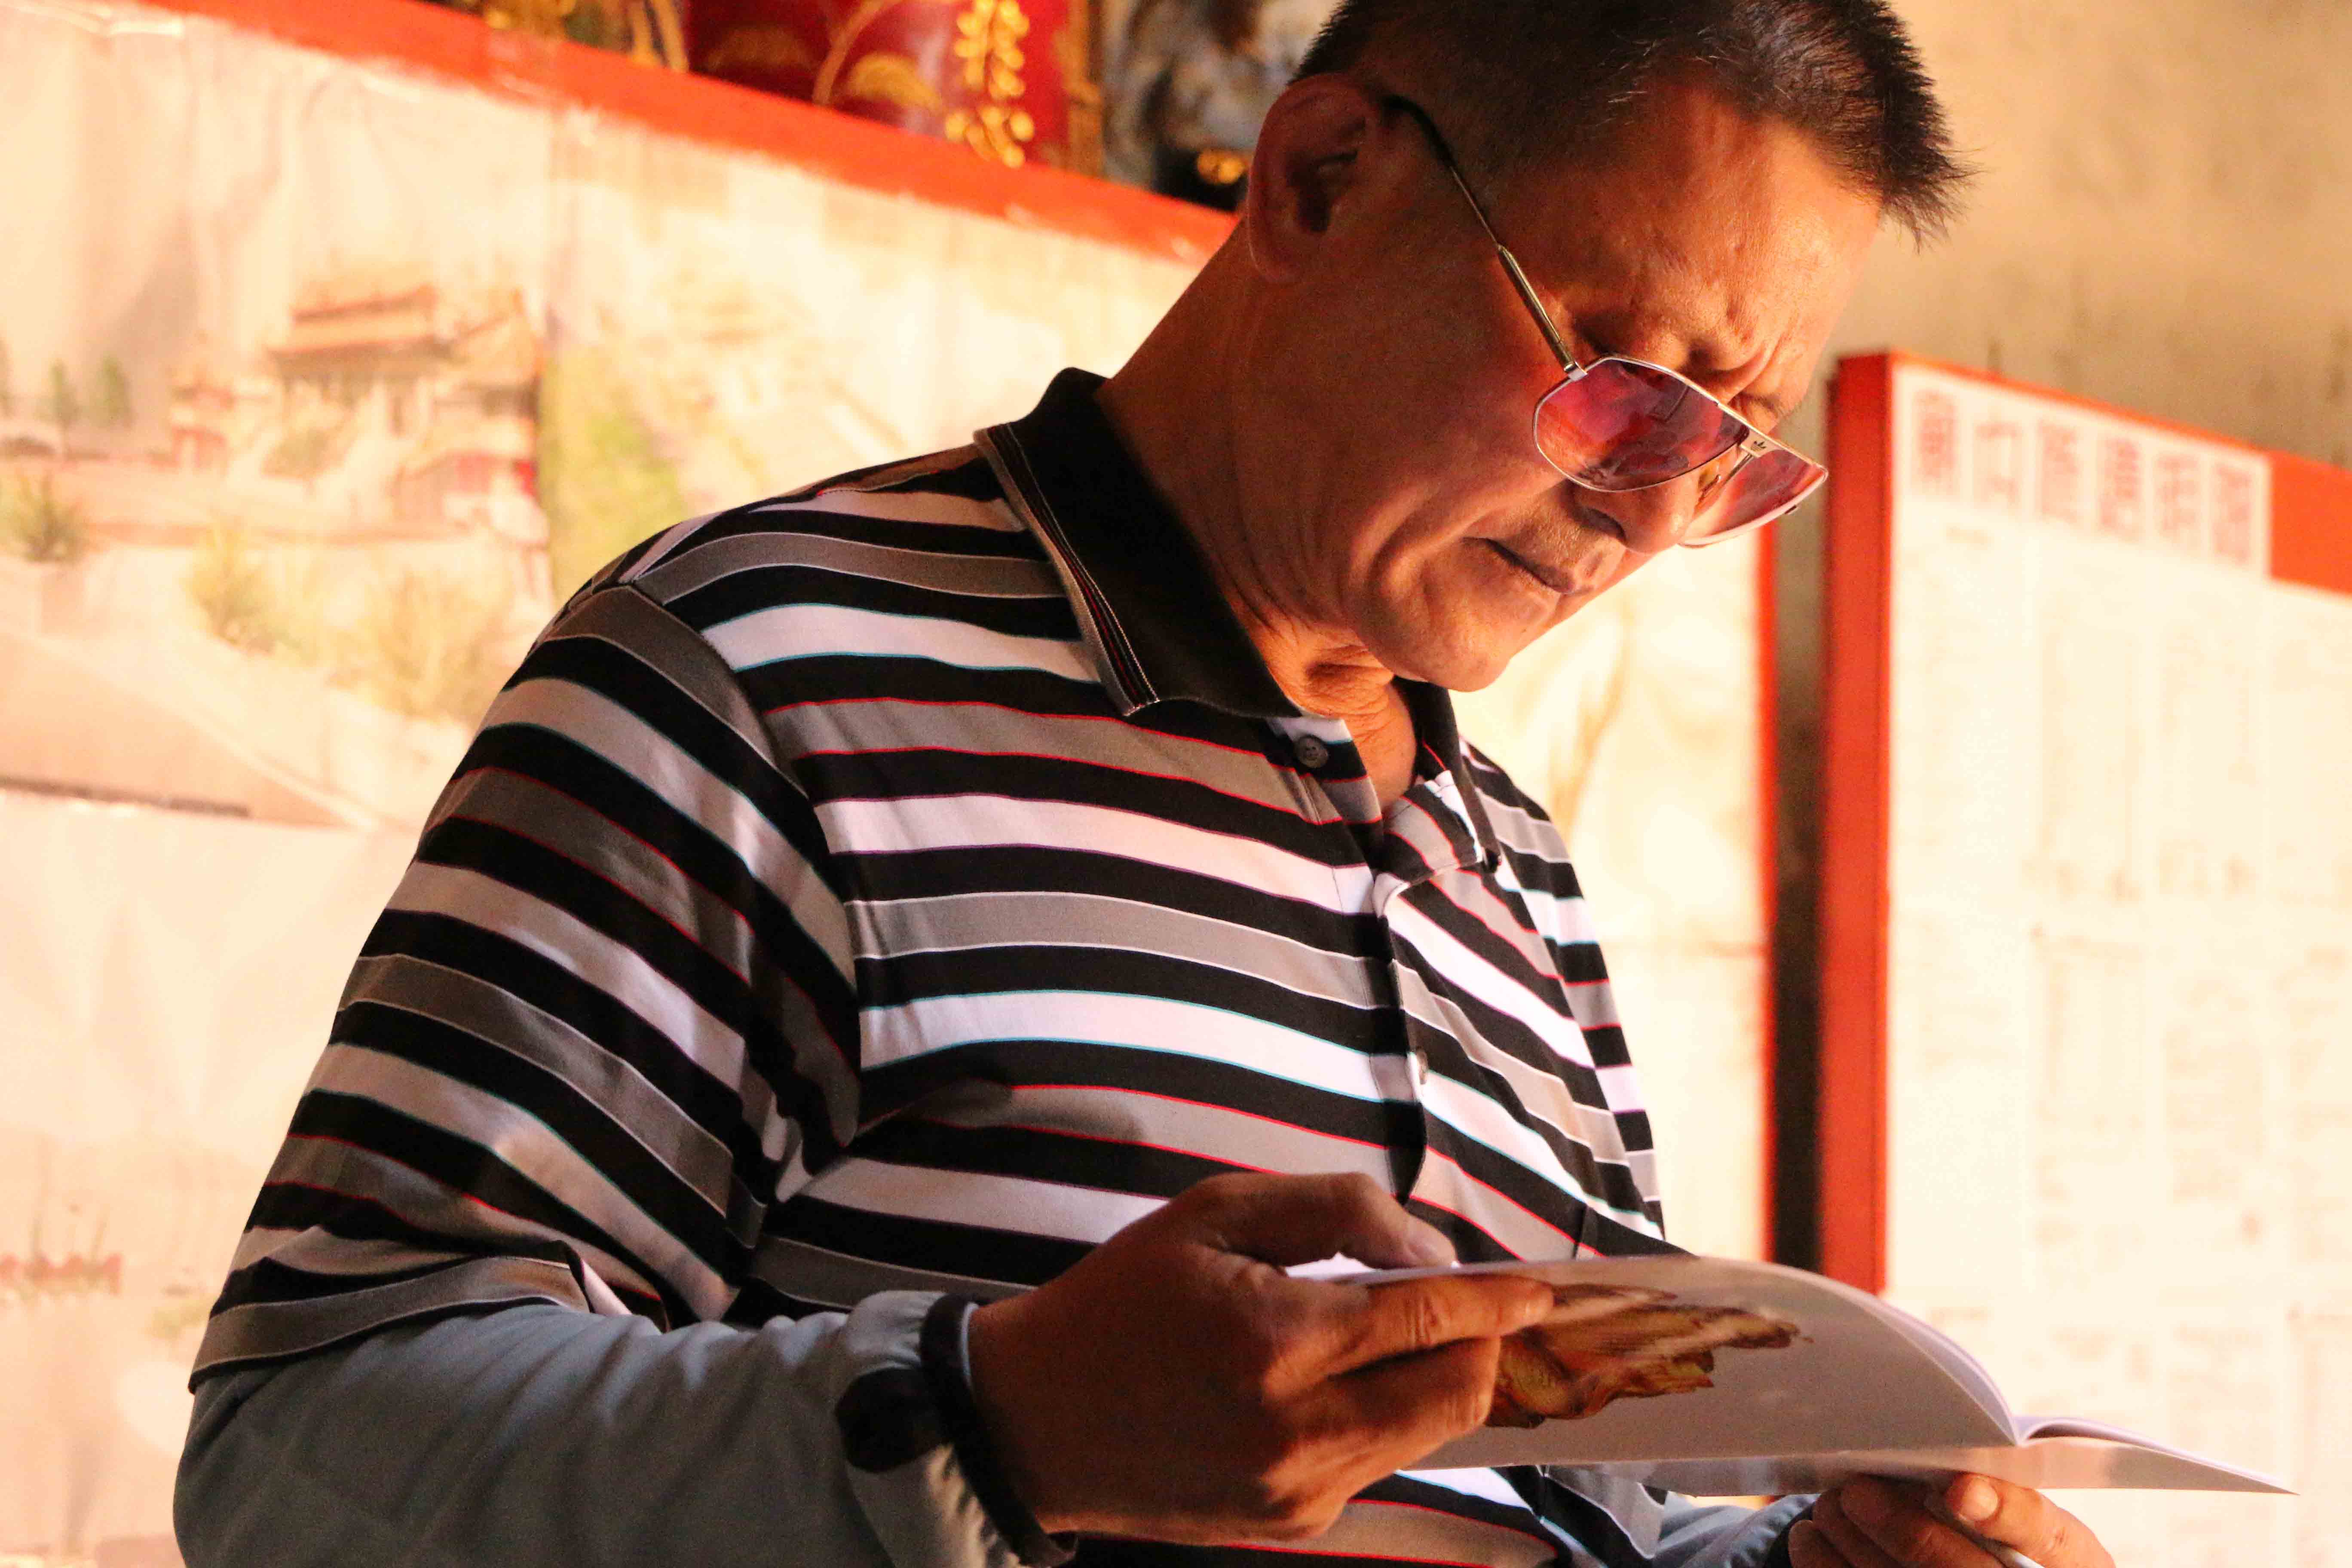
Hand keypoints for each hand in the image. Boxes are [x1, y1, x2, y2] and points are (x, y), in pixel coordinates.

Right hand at [965, 1171, 1555, 1542]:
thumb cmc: (1121, 1301)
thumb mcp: (1214, 1214)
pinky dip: (1386, 1415)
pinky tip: (1339, 1381)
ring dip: (1438, 1379)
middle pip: (1455, 1391)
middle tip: (1473, 1304)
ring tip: (1401, 1334)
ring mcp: (1299, 1488)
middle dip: (1482, 1342)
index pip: (1428, 1318)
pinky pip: (1378, 1462)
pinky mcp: (1294, 1521)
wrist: (1035, 1420)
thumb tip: (1429, 1251)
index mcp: (1276, 1342)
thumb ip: (1334, 1211)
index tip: (1542, 1286)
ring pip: (1429, 1432)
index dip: (1497, 1298)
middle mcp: (1297, 1430)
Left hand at [1792, 1475, 2115, 1567]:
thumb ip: (1990, 1491)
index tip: (1957, 1488)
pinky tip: (1812, 1541)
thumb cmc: (2012, 1544)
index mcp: (2071, 1556)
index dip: (2004, 1512)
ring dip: (1855, 1550)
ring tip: (1827, 1507)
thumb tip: (1927, 1459)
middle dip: (1905, 1532)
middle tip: (1854, 1492)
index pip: (2044, 1532)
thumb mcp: (2026, 1520)